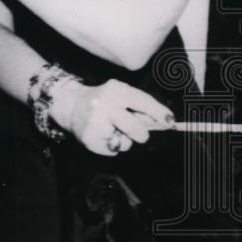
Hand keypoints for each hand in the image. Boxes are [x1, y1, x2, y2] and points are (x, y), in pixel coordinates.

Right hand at [50, 77, 173, 156]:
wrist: (71, 106)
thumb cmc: (103, 101)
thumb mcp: (120, 95)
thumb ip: (139, 106)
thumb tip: (164, 122)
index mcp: (115, 90)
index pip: (142, 102)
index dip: (158, 113)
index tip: (171, 122)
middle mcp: (104, 105)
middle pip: (136, 129)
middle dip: (142, 134)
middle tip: (140, 134)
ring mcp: (95, 123)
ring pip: (126, 143)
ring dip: (125, 141)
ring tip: (113, 130)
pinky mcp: (90, 139)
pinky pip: (113, 151)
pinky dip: (112, 146)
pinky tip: (103, 135)